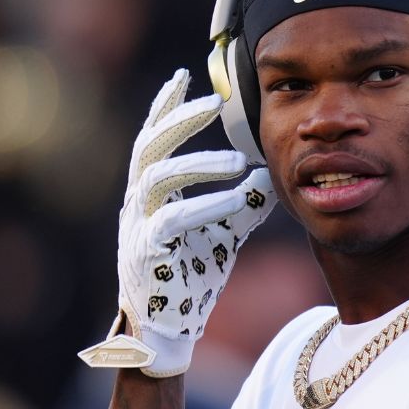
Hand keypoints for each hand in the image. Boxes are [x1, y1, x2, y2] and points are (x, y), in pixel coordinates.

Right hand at [79, 69, 275, 376]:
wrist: (169, 331)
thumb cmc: (190, 278)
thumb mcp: (222, 233)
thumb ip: (242, 203)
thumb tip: (272, 176)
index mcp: (150, 195)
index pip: (153, 139)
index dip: (165, 108)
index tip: (184, 76)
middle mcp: (136, 205)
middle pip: (149, 146)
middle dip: (178, 119)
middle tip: (212, 102)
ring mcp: (136, 227)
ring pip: (156, 177)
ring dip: (199, 163)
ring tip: (237, 162)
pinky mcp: (146, 253)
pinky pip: (173, 218)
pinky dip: (206, 204)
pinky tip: (236, 198)